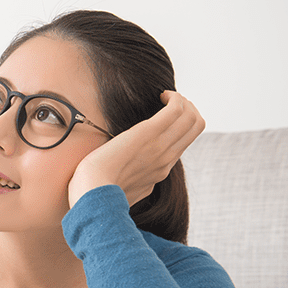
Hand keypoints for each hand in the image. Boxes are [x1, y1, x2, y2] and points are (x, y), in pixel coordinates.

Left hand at [68, 91, 204, 208]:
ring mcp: (161, 146)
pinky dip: (174, 98)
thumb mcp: (125, 191)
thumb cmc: (98, 192)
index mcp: (160, 171)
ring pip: (192, 118)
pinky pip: (177, 110)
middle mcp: (166, 159)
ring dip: (182, 101)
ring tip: (165, 97)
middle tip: (169, 102)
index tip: (165, 116)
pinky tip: (161, 95)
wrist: (91, 191)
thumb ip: (136, 182)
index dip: (181, 125)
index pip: (184, 143)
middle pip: (196, 128)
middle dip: (188, 109)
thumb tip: (136, 179)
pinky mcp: (149, 133)